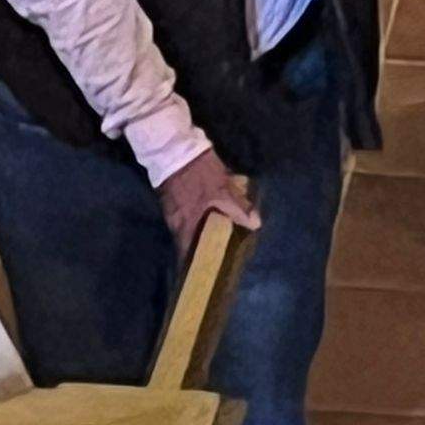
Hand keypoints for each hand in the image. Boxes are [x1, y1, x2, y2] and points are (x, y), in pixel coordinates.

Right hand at [157, 147, 258, 261]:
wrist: (171, 145)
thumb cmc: (198, 172)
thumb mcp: (222, 188)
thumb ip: (238, 207)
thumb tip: (255, 223)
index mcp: (187, 225)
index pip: (188, 256)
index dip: (196, 269)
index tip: (204, 278)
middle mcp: (175, 222)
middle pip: (186, 244)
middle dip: (198, 253)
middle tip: (212, 259)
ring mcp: (169, 210)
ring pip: (183, 230)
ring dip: (195, 236)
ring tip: (209, 240)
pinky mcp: (168, 198)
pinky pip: (181, 218)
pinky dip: (191, 222)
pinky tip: (201, 217)